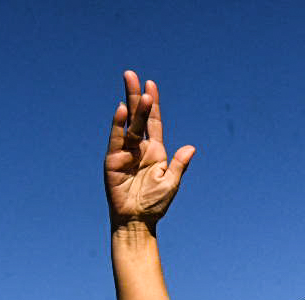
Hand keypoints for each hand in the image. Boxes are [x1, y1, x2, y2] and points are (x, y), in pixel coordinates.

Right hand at [104, 71, 195, 226]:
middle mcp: (139, 147)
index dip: (153, 104)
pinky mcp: (113, 160)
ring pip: (128, 124)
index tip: (151, 85)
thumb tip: (190, 147)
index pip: (153, 122)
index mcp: (155, 150)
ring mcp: (125, 152)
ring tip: (133, 87)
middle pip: (137, 116)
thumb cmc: (155, 204)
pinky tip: (121, 110)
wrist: (137, 221)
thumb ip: (179, 164)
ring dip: (131, 106)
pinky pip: (116, 139)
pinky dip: (118, 125)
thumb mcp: (171, 183)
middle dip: (135, 95)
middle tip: (131, 74)